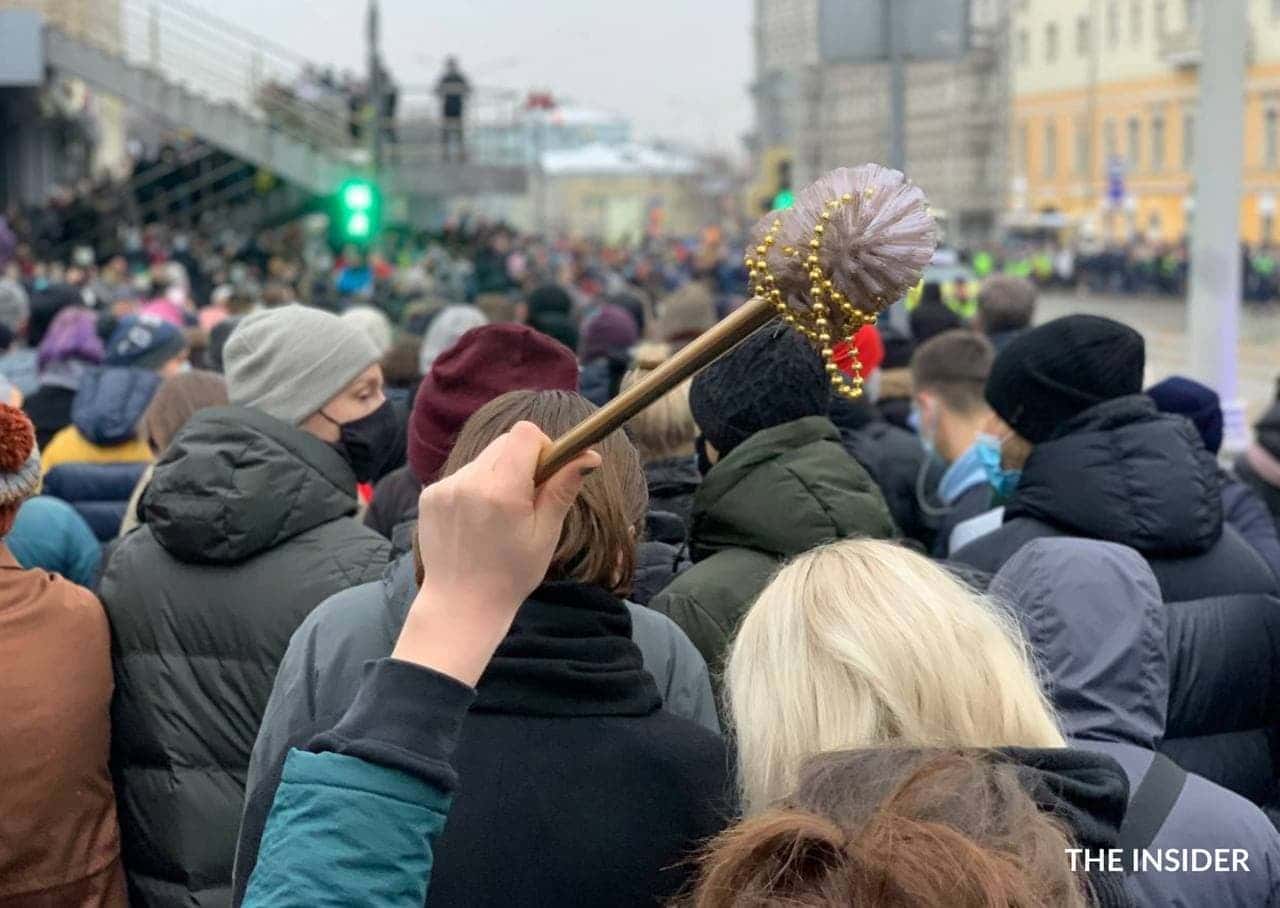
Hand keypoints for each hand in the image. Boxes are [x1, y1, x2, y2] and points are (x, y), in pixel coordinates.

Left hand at [392, 421, 600, 684]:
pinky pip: (462, 475)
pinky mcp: (429, 495)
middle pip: (504, 443)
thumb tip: (590, 455)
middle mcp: (469, 482)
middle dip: (521, 462)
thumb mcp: (546, 534)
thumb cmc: (511, 575)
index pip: (525, 434)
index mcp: (502, 491)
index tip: (546, 474)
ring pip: (483, 459)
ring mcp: (445, 488)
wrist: (460, 605)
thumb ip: (562, 489)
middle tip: (525, 500)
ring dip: (497, 476)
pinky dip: (474, 488)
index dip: (542, 447)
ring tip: (497, 516)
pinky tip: (476, 521)